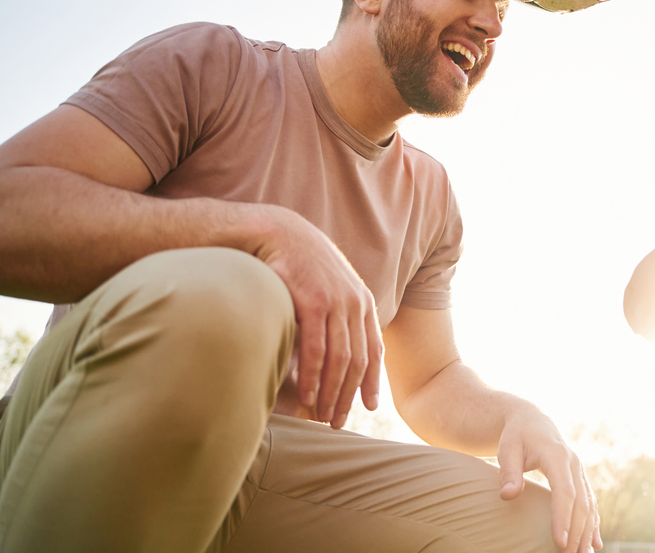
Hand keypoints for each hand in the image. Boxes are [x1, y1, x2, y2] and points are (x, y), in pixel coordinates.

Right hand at [250, 205, 382, 428]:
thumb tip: (341, 346)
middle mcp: (356, 303)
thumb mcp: (330, 287)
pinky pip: (317, 348)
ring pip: (341, 359)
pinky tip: (309, 396)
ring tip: (322, 416)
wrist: (281, 233)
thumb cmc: (302, 264)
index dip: (372, 380)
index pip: (373, 349)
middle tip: (338, 421)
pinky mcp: (313, 302)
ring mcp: (336, 302)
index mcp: (364, 302)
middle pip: (358, 360)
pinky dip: (315, 376)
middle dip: (349, 395)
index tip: (369, 406)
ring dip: (332, 392)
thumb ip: (340, 314)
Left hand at [497, 409, 600, 552]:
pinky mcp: (579, 478)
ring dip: (587, 531)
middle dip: (577, 531)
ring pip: (589, 504)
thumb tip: (508, 495)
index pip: (564, 492)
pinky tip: (594, 543)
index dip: (562, 518)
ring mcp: (579, 471)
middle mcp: (573, 463)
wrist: (531, 420)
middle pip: (580, 502)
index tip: (559, 542)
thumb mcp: (507, 448)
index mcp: (557, 455)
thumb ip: (508, 471)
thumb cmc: (516, 435)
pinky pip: (589, 502)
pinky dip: (592, 523)